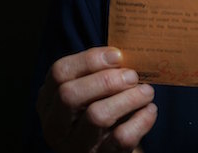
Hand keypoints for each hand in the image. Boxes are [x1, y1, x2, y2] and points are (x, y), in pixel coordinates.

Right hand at [37, 47, 157, 152]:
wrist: (109, 150)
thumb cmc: (102, 109)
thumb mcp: (90, 91)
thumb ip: (99, 72)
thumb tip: (120, 54)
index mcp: (48, 101)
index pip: (59, 72)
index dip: (90, 60)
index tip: (117, 56)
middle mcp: (55, 126)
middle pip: (70, 95)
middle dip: (107, 80)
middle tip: (133, 76)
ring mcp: (75, 146)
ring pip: (97, 116)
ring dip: (129, 98)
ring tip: (147, 92)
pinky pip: (121, 138)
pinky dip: (141, 120)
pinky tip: (149, 110)